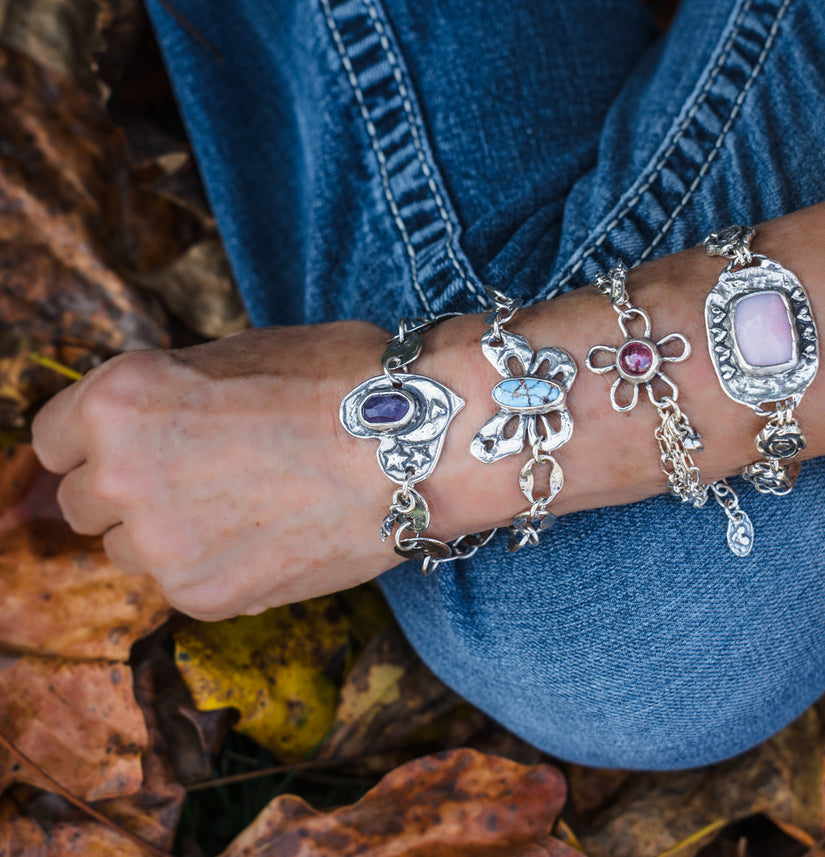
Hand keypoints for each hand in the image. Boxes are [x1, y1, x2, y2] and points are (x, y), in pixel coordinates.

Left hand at [31, 322, 399, 619]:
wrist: (420, 441)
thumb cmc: (342, 382)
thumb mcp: (233, 356)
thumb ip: (166, 397)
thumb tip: (136, 434)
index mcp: (119, 400)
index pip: (51, 440)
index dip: (95, 443)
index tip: (131, 449)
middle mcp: (121, 475)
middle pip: (84, 504)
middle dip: (130, 491)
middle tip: (203, 477)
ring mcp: (161, 544)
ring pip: (131, 551)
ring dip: (170, 534)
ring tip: (248, 508)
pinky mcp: (206, 596)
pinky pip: (184, 585)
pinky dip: (217, 566)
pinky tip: (274, 535)